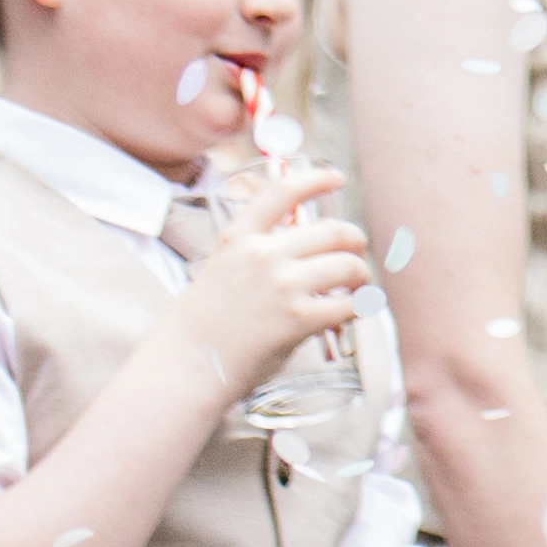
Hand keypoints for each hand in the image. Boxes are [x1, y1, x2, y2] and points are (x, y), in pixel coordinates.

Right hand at [170, 156, 374, 383]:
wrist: (184, 367)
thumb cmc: (200, 326)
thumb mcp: (220, 270)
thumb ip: (257, 254)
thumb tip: (304, 255)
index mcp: (239, 237)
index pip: (283, 192)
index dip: (316, 180)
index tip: (336, 179)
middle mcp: (263, 254)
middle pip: (333, 231)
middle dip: (354, 241)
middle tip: (357, 253)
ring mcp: (283, 285)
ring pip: (348, 265)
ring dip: (361, 275)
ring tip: (358, 285)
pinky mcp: (298, 318)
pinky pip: (348, 304)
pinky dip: (358, 307)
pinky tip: (352, 311)